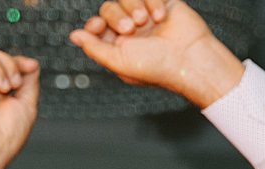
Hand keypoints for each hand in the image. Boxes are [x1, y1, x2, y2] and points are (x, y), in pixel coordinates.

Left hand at [70, 1, 243, 108]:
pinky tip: (161, 16)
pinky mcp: (162, 3)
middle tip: (131, 29)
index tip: (98, 26)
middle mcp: (132, 32)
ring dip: (135, 6)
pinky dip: (152, 1)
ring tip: (148, 21)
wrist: (190, 58)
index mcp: (120, 47)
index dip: (95, 23)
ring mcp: (147, 17)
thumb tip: (74, 36)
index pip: (98, 26)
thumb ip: (95, 48)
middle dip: (117, 16)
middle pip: (109, 8)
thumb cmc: (158, 67)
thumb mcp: (119, 62)